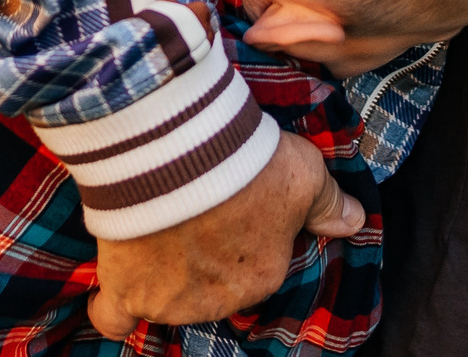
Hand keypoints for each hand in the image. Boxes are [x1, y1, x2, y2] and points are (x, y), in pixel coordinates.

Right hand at [87, 131, 361, 337]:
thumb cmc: (247, 161)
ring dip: (167, 275)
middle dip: (208, 256)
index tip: (235, 203)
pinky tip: (114, 294)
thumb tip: (355, 221)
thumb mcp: (303, 172)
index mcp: (264, 274)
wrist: (177, 151)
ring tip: (158, 229)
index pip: (260, 266)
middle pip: (214, 286)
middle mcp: (220, 300)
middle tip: (195, 210)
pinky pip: (113, 317)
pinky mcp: (127, 292)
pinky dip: (113, 309)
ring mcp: (172, 302)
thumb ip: (328, 202)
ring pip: (171, 300)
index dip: (248, 233)